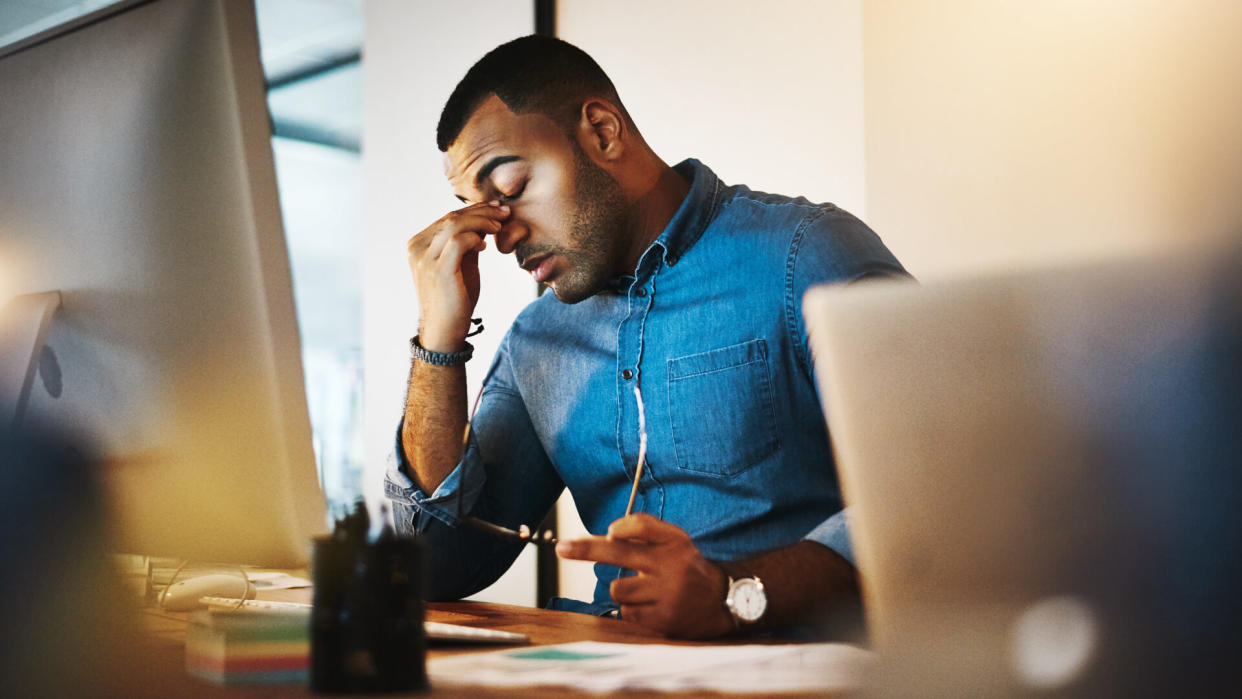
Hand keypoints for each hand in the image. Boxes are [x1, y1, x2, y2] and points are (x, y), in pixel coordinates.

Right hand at [406, 201, 510, 351]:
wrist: (444, 331)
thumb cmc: (454, 298)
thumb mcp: (461, 264)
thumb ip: (468, 242)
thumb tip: (485, 220)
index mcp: (419, 244)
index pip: (448, 218)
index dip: (474, 209)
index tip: (496, 207)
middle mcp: (417, 248)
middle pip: (452, 217)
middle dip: (482, 211)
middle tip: (505, 211)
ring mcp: (424, 258)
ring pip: (455, 225)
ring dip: (482, 221)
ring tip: (500, 225)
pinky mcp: (437, 270)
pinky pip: (458, 242)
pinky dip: (474, 238)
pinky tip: (485, 246)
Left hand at [555, 514, 733, 638]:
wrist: (721, 601)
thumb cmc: (685, 565)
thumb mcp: (674, 539)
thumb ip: (644, 528)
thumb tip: (609, 532)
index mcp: (673, 543)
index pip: (640, 528)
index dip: (621, 527)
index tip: (605, 532)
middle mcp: (671, 567)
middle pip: (618, 555)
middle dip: (585, 550)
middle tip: (561, 548)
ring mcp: (667, 596)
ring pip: (619, 589)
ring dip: (622, 590)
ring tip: (644, 590)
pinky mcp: (663, 621)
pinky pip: (627, 613)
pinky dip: (632, 609)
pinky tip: (651, 606)